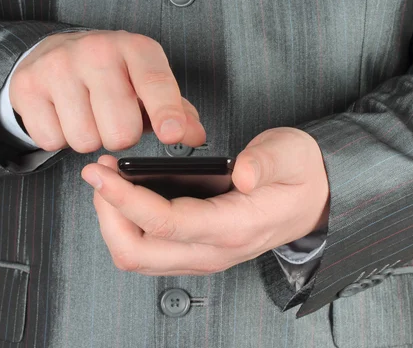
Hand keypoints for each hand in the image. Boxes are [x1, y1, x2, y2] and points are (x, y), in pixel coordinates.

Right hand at [9, 30, 205, 151]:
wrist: (54, 53)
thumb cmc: (111, 75)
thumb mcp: (147, 84)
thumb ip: (176, 111)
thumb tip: (195, 135)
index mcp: (134, 48)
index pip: (155, 83)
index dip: (166, 112)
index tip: (172, 134)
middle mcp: (96, 51)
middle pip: (121, 131)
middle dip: (121, 137)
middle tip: (113, 118)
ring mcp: (58, 66)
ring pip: (85, 141)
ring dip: (89, 139)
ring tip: (87, 115)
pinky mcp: (28, 86)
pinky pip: (52, 141)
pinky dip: (60, 138)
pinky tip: (63, 115)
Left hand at [81, 127, 329, 274]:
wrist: (313, 201)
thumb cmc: (299, 175)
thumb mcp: (291, 154)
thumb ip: (266, 162)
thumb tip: (243, 173)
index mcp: (234, 227)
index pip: (166, 223)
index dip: (126, 199)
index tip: (100, 173)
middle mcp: (213, 251)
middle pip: (138, 253)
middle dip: (107, 214)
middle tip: (99, 175)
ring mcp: (203, 256)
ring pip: (137, 258)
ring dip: (112, 221)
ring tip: (107, 182)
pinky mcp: (195, 251)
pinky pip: (147, 251)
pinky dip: (125, 226)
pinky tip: (124, 196)